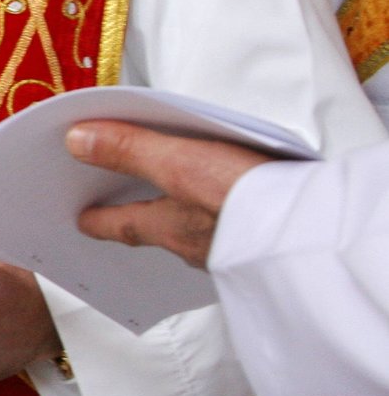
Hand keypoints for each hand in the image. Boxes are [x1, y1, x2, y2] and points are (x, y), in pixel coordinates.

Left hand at [68, 121, 276, 271]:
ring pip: (200, 236)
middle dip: (145, 221)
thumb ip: (131, 150)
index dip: (101, 221)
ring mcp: (238, 253)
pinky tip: (241, 219)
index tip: (80, 222)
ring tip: (182, 212)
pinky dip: (229, 225)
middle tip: (126, 215)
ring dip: (189, 224)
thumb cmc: (251, 200)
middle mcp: (200, 247)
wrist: (319, 234)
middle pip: (162, 233)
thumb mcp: (182, 163)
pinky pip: (238, 237)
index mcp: (172, 227)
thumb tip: (76, 141)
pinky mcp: (272, 247)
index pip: (125, 224)